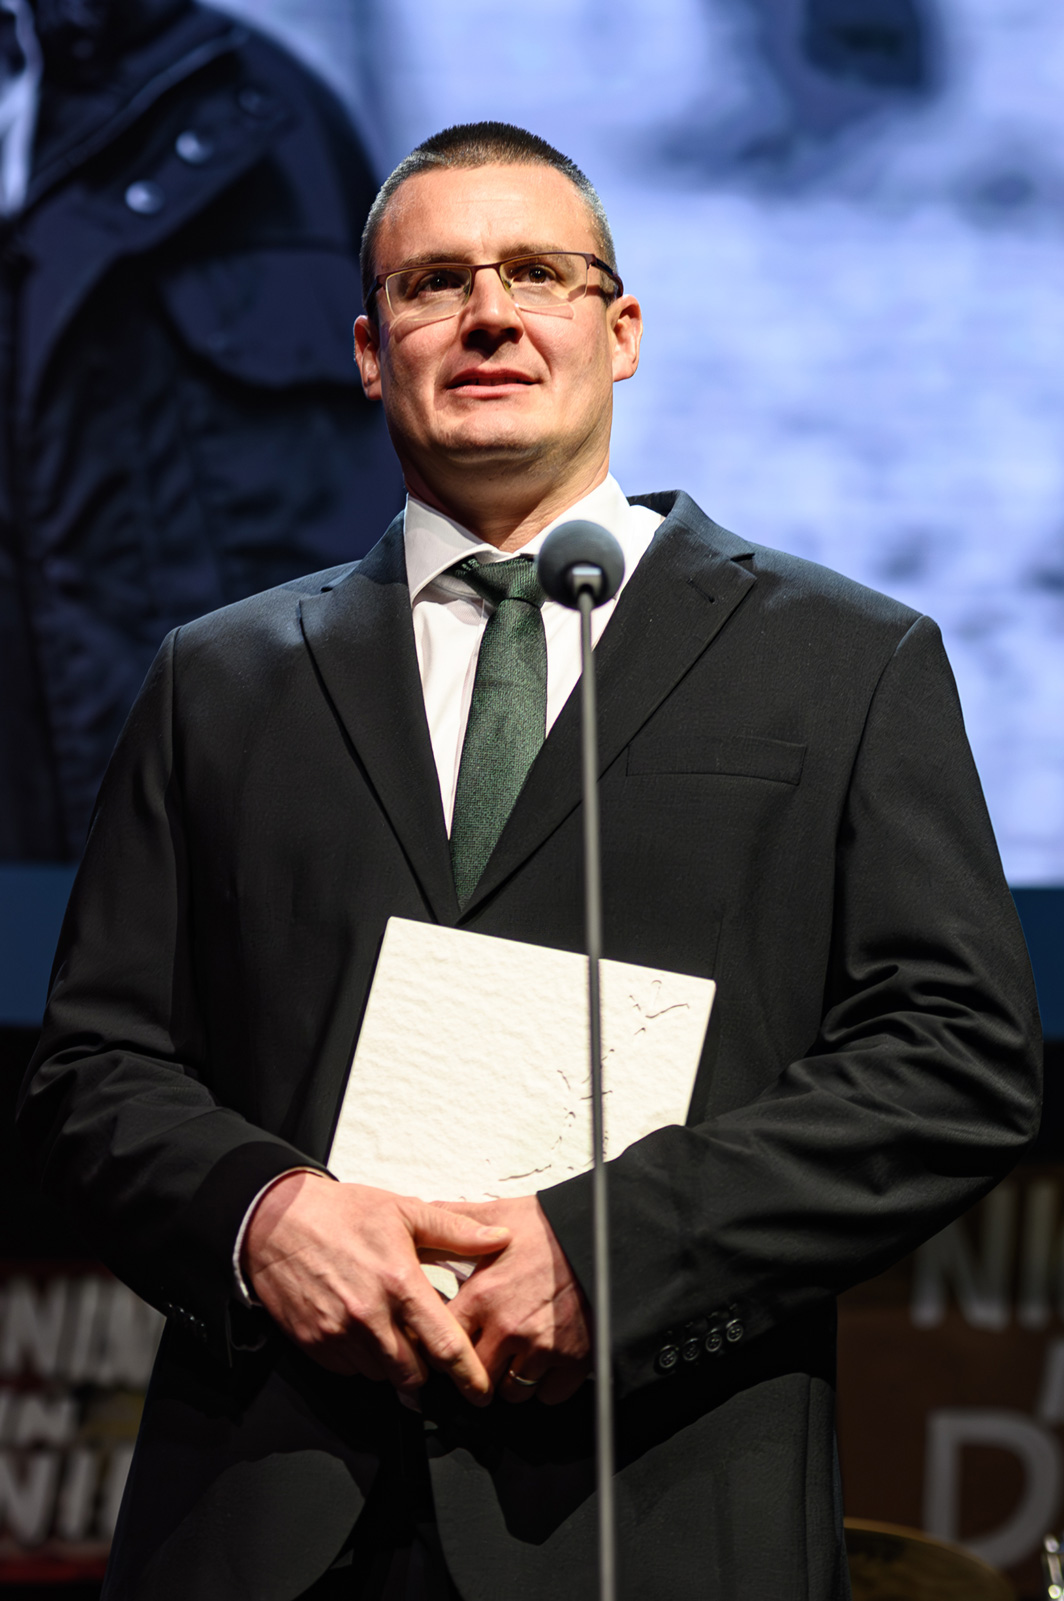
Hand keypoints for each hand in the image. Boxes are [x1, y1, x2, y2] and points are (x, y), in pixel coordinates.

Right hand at [243, 1172, 509, 1403]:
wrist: (276, 1221)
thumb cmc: (342, 1213)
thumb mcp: (405, 1211)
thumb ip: (456, 1231)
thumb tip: (499, 1237)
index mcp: (400, 1283)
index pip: (444, 1345)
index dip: (468, 1375)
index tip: (481, 1391)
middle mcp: (370, 1317)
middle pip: (414, 1375)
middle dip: (430, 1375)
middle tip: (434, 1361)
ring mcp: (339, 1335)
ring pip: (382, 1376)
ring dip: (396, 1366)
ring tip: (396, 1334)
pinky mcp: (314, 1345)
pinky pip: (351, 1370)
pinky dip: (365, 1361)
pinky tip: (366, 1333)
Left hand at [441, 1196, 591, 1405]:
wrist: (606, 1234)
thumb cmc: (553, 1227)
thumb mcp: (497, 1214)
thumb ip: (453, 1220)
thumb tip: (418, 1212)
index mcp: (483, 1296)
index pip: (440, 1343)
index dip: (442, 1345)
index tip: (449, 1342)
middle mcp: (508, 1328)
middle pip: (474, 1376)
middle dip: (478, 1368)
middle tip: (487, 1352)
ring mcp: (541, 1349)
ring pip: (511, 1392)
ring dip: (511, 1380)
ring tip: (517, 1356)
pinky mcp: (573, 1361)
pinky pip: (548, 1396)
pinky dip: (546, 1386)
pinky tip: (545, 1362)